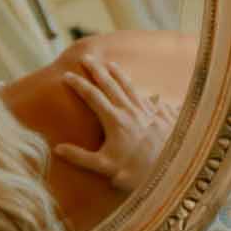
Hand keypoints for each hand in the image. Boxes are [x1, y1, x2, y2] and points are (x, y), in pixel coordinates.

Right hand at [53, 57, 178, 194]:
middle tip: (87, 58)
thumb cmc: (137, 172)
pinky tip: (146, 92)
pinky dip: (143, 92)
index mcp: (115, 120)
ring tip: (111, 64)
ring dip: (119, 75)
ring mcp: (148, 112)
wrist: (173, 172)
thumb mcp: (105, 167)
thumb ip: (80, 157)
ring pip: (131, 87)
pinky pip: (150, 99)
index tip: (66, 75)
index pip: (92, 96)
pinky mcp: (162, 117)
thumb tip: (57, 149)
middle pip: (111, 85)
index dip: (78, 84)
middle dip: (97, 70)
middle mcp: (131, 111)